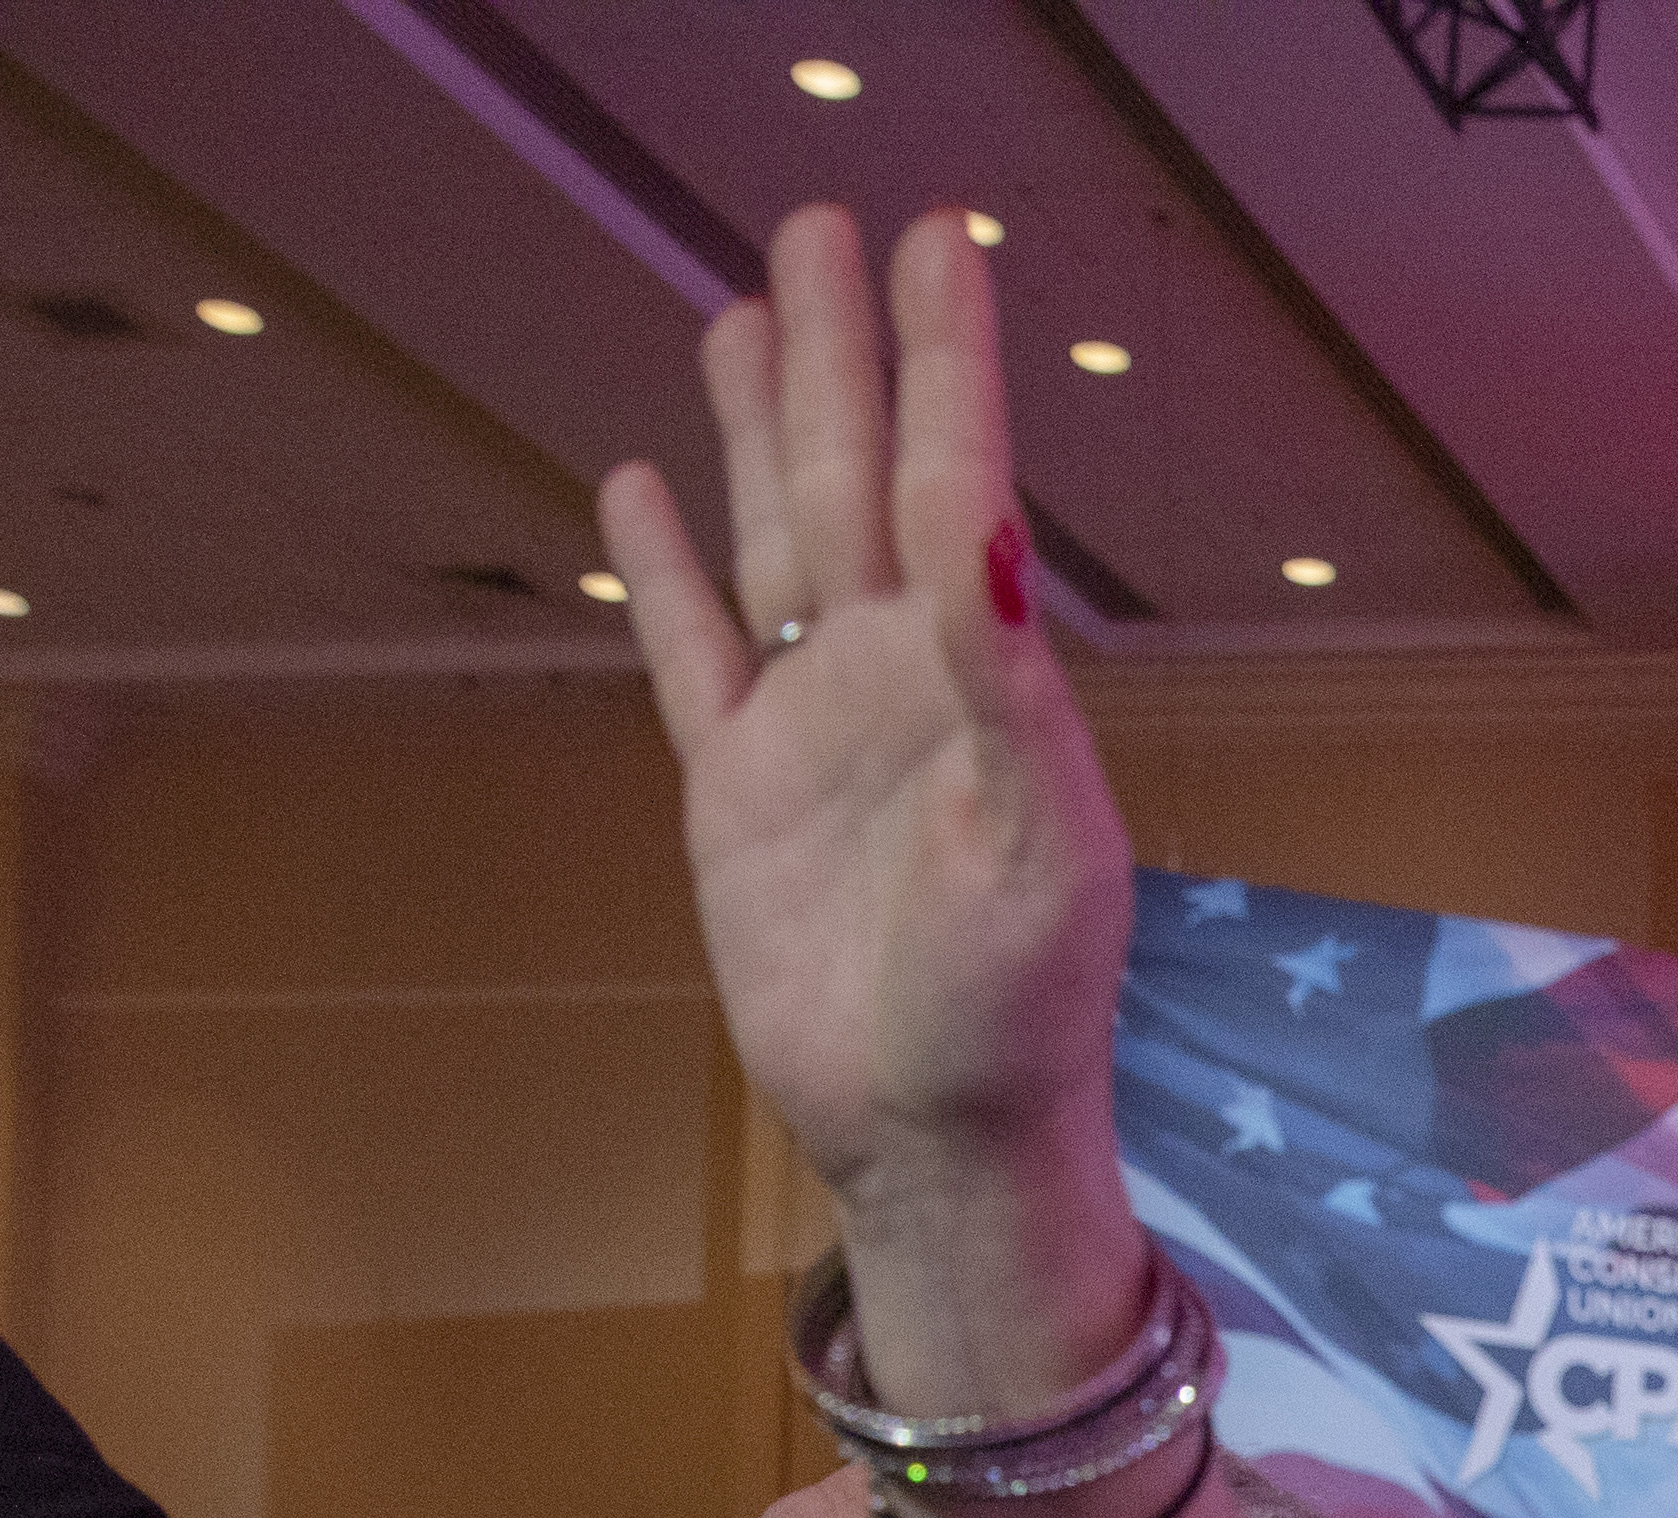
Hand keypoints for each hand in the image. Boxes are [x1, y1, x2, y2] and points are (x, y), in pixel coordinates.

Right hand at [598, 205, 1143, 1415]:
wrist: (939, 1137)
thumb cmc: (1020, 1009)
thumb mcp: (1042, 844)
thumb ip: (1007, 681)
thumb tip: (981, 522)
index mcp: (982, 675)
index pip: (955, 475)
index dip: (942, 357)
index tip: (935, 237)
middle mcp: (898, 677)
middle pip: (852, 471)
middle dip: (839, 349)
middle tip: (822, 219)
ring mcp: (812, 726)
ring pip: (771, 536)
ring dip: (752, 423)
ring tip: (741, 308)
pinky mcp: (736, 791)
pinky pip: (692, 652)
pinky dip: (662, 570)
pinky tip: (636, 484)